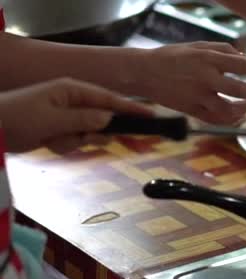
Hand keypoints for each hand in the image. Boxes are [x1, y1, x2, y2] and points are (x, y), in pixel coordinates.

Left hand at [0, 78, 151, 152]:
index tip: (151, 116)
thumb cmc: (18, 117)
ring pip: (88, 134)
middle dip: (94, 133)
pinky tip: (47, 143)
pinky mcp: (59, 129)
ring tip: (54, 140)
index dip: (131, 109)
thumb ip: (83, 120)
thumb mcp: (52, 119)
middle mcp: (72, 101)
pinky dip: (64, 145)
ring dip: (75, 141)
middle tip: (87, 139)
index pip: (109, 99)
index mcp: (72, 91)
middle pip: (101, 119)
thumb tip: (108, 119)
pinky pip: (75, 141)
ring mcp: (66, 116)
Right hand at [133, 42, 245, 124]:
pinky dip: (231, 118)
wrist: (144, 73)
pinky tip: (237, 112)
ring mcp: (198, 97)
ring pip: (230, 111)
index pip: (243, 66)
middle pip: (241, 91)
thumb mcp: (199, 45)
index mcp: (207, 59)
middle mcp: (205, 79)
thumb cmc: (174, 56)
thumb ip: (224, 50)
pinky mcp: (192, 111)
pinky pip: (217, 119)